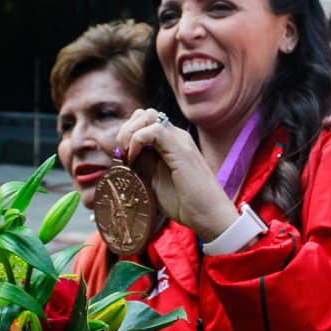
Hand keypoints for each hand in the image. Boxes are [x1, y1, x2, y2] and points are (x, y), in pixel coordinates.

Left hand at [117, 108, 238, 240]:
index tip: (121, 159)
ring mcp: (180, 140)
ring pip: (147, 116)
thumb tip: (126, 155)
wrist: (209, 216)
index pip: (143, 123)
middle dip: (126, 131)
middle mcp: (176, 137)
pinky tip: (134, 159)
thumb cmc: (185, 204)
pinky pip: (153, 130)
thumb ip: (143, 165)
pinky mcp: (181, 148)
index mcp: (171, 143)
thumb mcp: (155, 181)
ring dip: (129, 133)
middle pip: (143, 114)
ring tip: (127, 156)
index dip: (126, 136)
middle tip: (122, 155)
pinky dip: (136, 140)